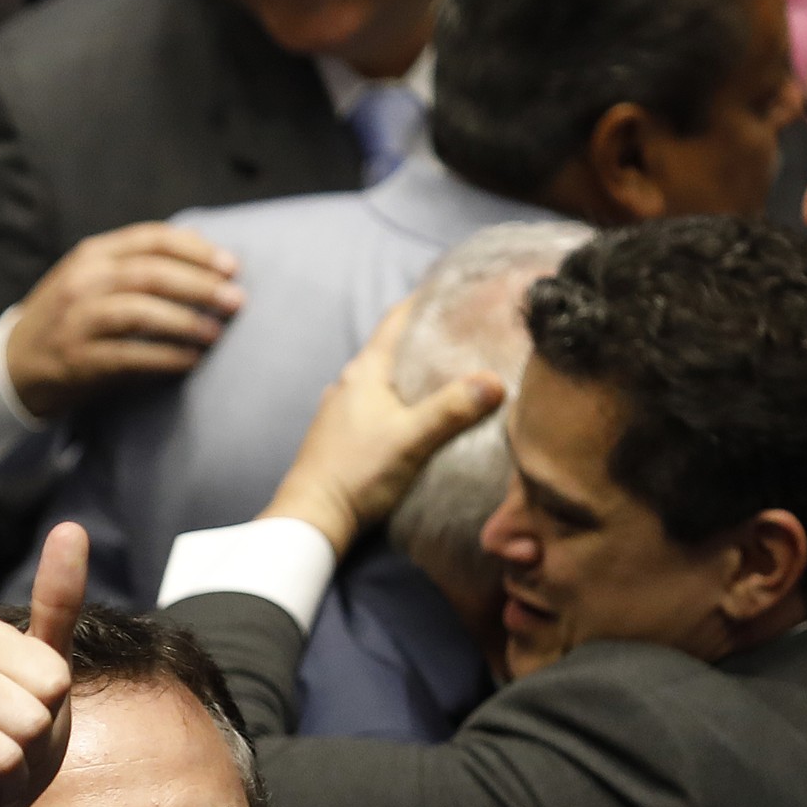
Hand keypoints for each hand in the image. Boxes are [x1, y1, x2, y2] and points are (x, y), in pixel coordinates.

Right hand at [0, 522, 86, 806]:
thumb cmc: (15, 736)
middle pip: (29, 719)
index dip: (51, 711)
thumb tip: (71, 527)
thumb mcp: (49, 675)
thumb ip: (58, 604)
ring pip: (1, 756)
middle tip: (9, 752)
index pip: (52, 681)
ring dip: (7, 780)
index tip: (29, 715)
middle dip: (30, 751)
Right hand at [3, 224, 243, 417]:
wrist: (17, 365)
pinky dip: (165, 358)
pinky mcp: (79, 360)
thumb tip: (199, 236)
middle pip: (151, 274)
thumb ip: (142, 256)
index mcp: (93, 255)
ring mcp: (78, 321)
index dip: (196, 251)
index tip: (231, 266)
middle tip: (236, 300)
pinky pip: (130, 356)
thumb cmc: (70, 316)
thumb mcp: (96, 275)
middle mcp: (83, 282)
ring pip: (139, 312)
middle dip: (199, 285)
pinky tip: (191, 361)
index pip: (152, 240)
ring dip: (185, 321)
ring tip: (216, 332)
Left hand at [260, 300, 502, 557]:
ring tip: (449, 375)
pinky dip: (400, 400)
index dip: (424, 301)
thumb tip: (493, 381)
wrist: (312, 516)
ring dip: (412, 374)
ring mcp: (341, 410)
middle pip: (392, 348)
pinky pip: (376, 405)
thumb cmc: (357, 473)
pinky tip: (417, 416)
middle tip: (464, 333)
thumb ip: (451, 409)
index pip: (396, 320)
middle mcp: (348, 383)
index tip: (453, 290)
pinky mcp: (340, 435)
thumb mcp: (411, 439)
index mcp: (364, 371)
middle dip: (425, 339)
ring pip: (384, 379)